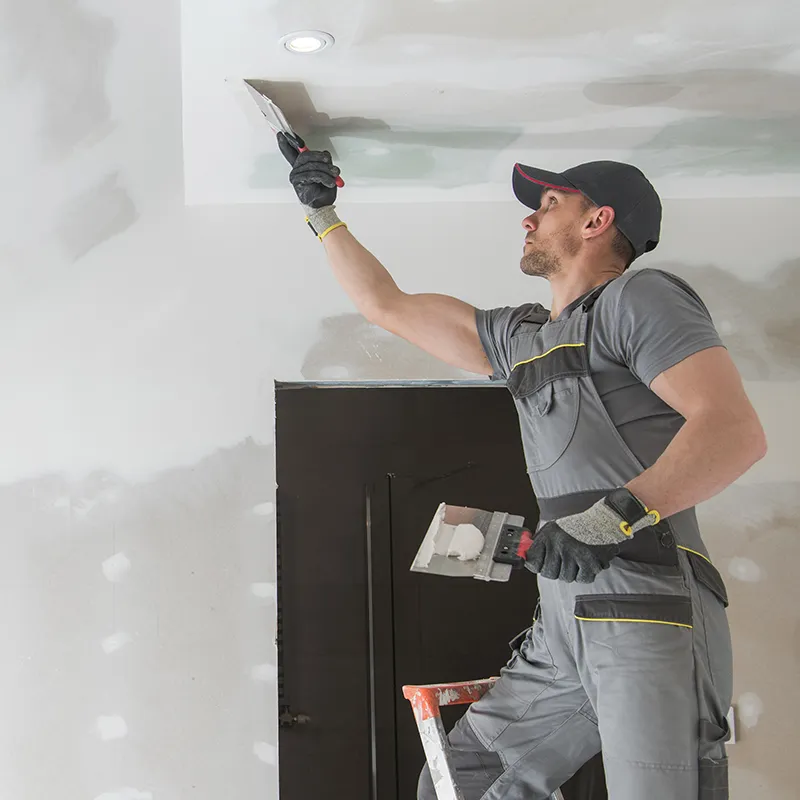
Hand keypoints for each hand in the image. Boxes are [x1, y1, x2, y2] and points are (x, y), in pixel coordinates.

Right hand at [277, 132, 340, 208]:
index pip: (291, 151)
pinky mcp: (299, 182)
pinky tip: (329, 182)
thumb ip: (324, 161)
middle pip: (305, 155)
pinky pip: (313, 174)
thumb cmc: (324, 190)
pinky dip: (324, 177)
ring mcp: (296, 176)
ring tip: (334, 175)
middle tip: (328, 161)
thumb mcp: (327, 171)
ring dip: (326, 169)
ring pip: (312, 165)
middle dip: (319, 157)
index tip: (281, 134)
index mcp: (302, 165)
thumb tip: (325, 154)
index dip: (286, 142)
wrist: (324, 205)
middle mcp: (297, 169)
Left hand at [524, 488, 660, 582]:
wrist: (603, 520)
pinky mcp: (589, 562)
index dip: (537, 565)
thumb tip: (526, 557)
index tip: (542, 564)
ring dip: (572, 572)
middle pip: (549, 573)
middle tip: (564, 561)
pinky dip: (585, 574)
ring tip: (577, 558)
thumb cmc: (578, 526)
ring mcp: (574, 554)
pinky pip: (582, 579)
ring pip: (566, 577)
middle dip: (555, 570)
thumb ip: (539, 543)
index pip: (533, 560)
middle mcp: (559, 545)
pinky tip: (586, 562)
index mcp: (548, 535)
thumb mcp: (553, 529)